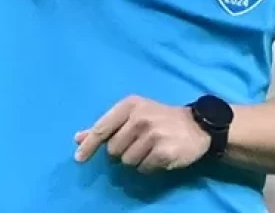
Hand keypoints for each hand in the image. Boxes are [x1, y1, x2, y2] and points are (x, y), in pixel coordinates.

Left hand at [74, 95, 210, 172]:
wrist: (197, 125)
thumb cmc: (159, 118)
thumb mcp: (132, 115)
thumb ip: (105, 127)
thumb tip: (78, 138)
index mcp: (129, 105)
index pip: (102, 128)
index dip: (89, 146)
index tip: (79, 158)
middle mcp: (140, 118)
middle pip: (113, 150)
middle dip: (121, 152)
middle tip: (137, 143)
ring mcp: (153, 134)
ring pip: (127, 161)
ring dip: (136, 160)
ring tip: (149, 148)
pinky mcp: (164, 151)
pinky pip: (143, 169)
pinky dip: (148, 166)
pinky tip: (159, 155)